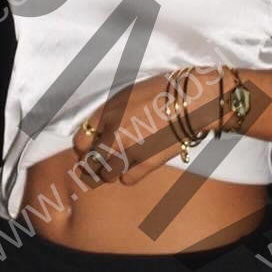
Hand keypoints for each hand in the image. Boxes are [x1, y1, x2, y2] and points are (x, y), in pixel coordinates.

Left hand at [72, 66, 225, 189]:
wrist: (191, 101)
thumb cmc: (161, 90)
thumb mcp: (127, 94)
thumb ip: (109, 113)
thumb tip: (99, 128)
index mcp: (106, 114)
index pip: (80, 140)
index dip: (83, 145)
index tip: (89, 146)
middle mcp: (113, 135)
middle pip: (89, 162)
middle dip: (92, 163)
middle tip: (98, 162)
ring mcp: (129, 151)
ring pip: (106, 175)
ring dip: (108, 172)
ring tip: (114, 167)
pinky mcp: (147, 164)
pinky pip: (127, 180)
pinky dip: (127, 177)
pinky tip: (133, 168)